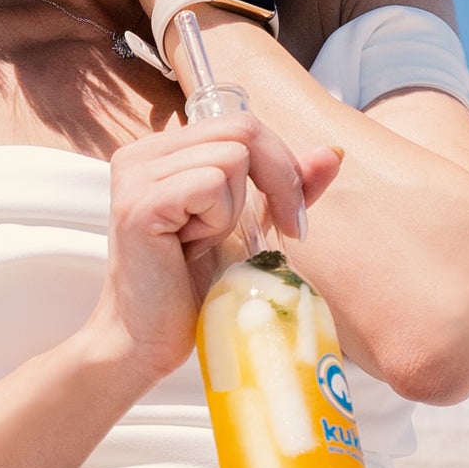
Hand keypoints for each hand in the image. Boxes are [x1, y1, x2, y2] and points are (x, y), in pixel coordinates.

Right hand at [85, 110, 342, 381]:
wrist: (146, 343)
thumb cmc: (190, 290)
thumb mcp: (247, 227)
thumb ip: (282, 186)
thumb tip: (332, 152)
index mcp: (161, 151)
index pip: (242, 124)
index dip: (280, 162)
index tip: (290, 216)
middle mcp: (141, 154)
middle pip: (243, 130)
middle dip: (278, 179)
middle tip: (279, 230)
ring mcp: (136, 177)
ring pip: (232, 156)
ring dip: (238, 208)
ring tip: (208, 242)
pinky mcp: (140, 205)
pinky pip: (211, 184)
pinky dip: (219, 220)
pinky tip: (195, 248)